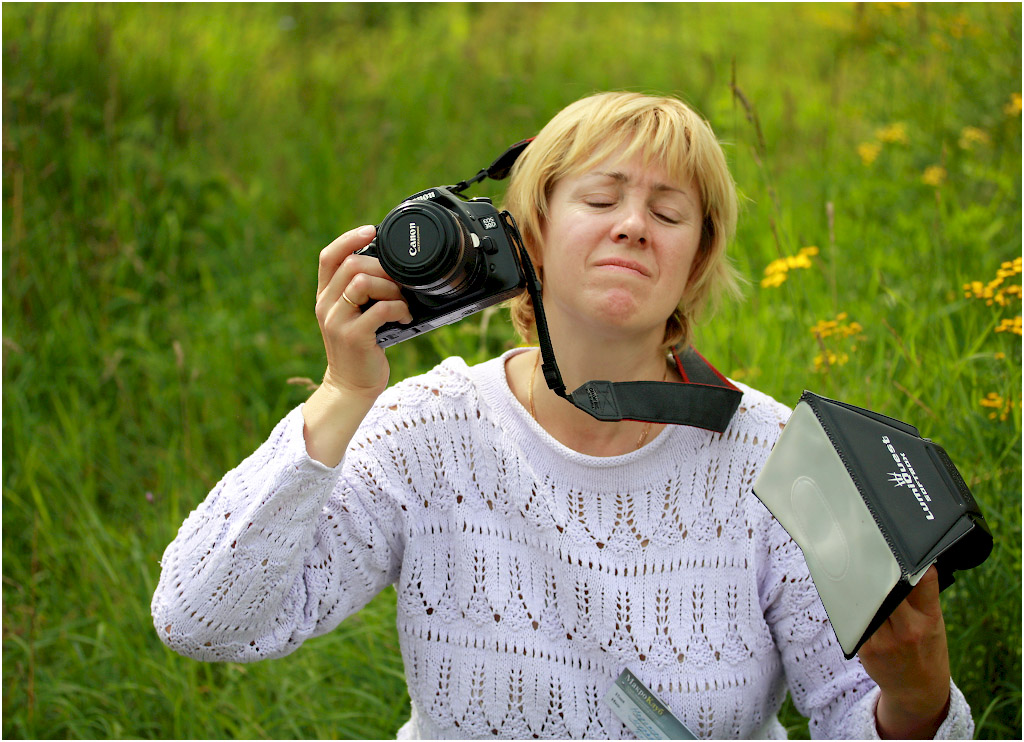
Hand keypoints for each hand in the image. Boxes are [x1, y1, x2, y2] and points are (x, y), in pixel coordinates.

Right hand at [314, 224, 411, 399]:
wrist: (351, 387)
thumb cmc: (360, 349)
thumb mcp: (353, 316)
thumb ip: (360, 293)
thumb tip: (389, 267)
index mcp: (325, 296)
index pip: (328, 257)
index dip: (349, 239)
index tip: (372, 230)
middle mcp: (326, 306)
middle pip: (351, 265)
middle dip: (382, 267)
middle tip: (399, 283)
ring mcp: (337, 321)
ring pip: (362, 282)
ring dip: (391, 288)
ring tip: (401, 302)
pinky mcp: (353, 337)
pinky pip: (380, 309)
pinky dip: (399, 308)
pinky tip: (405, 317)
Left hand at [857, 566, 950, 738]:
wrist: (919, 689)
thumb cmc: (926, 647)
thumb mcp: (934, 622)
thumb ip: (921, 596)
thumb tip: (906, 564)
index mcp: (929, 618)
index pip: (922, 581)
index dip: (910, 563)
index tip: (895, 548)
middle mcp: (908, 628)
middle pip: (886, 589)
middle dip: (875, 571)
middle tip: (864, 552)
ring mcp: (885, 640)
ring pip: (865, 602)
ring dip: (857, 585)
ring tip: (849, 566)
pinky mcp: (866, 648)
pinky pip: (853, 619)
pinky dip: (848, 604)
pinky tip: (842, 591)